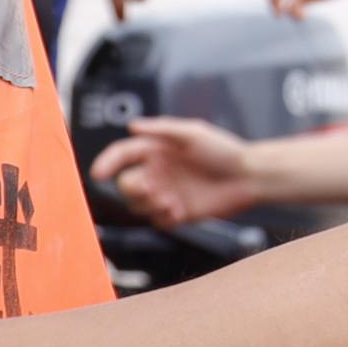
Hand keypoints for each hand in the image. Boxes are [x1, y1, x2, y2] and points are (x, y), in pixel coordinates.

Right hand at [91, 117, 258, 227]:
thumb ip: (162, 129)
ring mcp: (165, 193)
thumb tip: (132, 126)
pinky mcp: (176, 213)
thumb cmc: (224, 150)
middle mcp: (157, 172)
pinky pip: (156, 220)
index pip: (122, 155)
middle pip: (126, 184)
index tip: (98, 174)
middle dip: (133, 188)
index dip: (107, 163)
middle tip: (152, 188)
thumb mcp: (193, 133)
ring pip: (137, 205)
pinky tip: (179, 209)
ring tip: (170, 200)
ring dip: (148, 204)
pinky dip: (162, 216)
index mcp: (157, 150)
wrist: (249, 178)